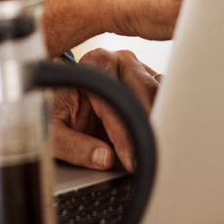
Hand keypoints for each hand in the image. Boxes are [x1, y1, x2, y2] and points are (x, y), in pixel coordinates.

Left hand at [51, 48, 161, 170]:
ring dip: (162, 121)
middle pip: (143, 94)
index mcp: (94, 66)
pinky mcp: (151, 80)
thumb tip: (104, 158)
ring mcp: (138, 68)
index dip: (123, 136)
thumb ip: (74, 146)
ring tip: (161, 151)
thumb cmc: (56, 113)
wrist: (63, 100)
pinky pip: (167, 96)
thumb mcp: (53, 133)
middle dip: (148, 128)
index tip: (130, 161)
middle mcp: (118, 61)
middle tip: (150, 158)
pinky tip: (167, 138)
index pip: (114, 102)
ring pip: (160, 94)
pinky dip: (170, 116)